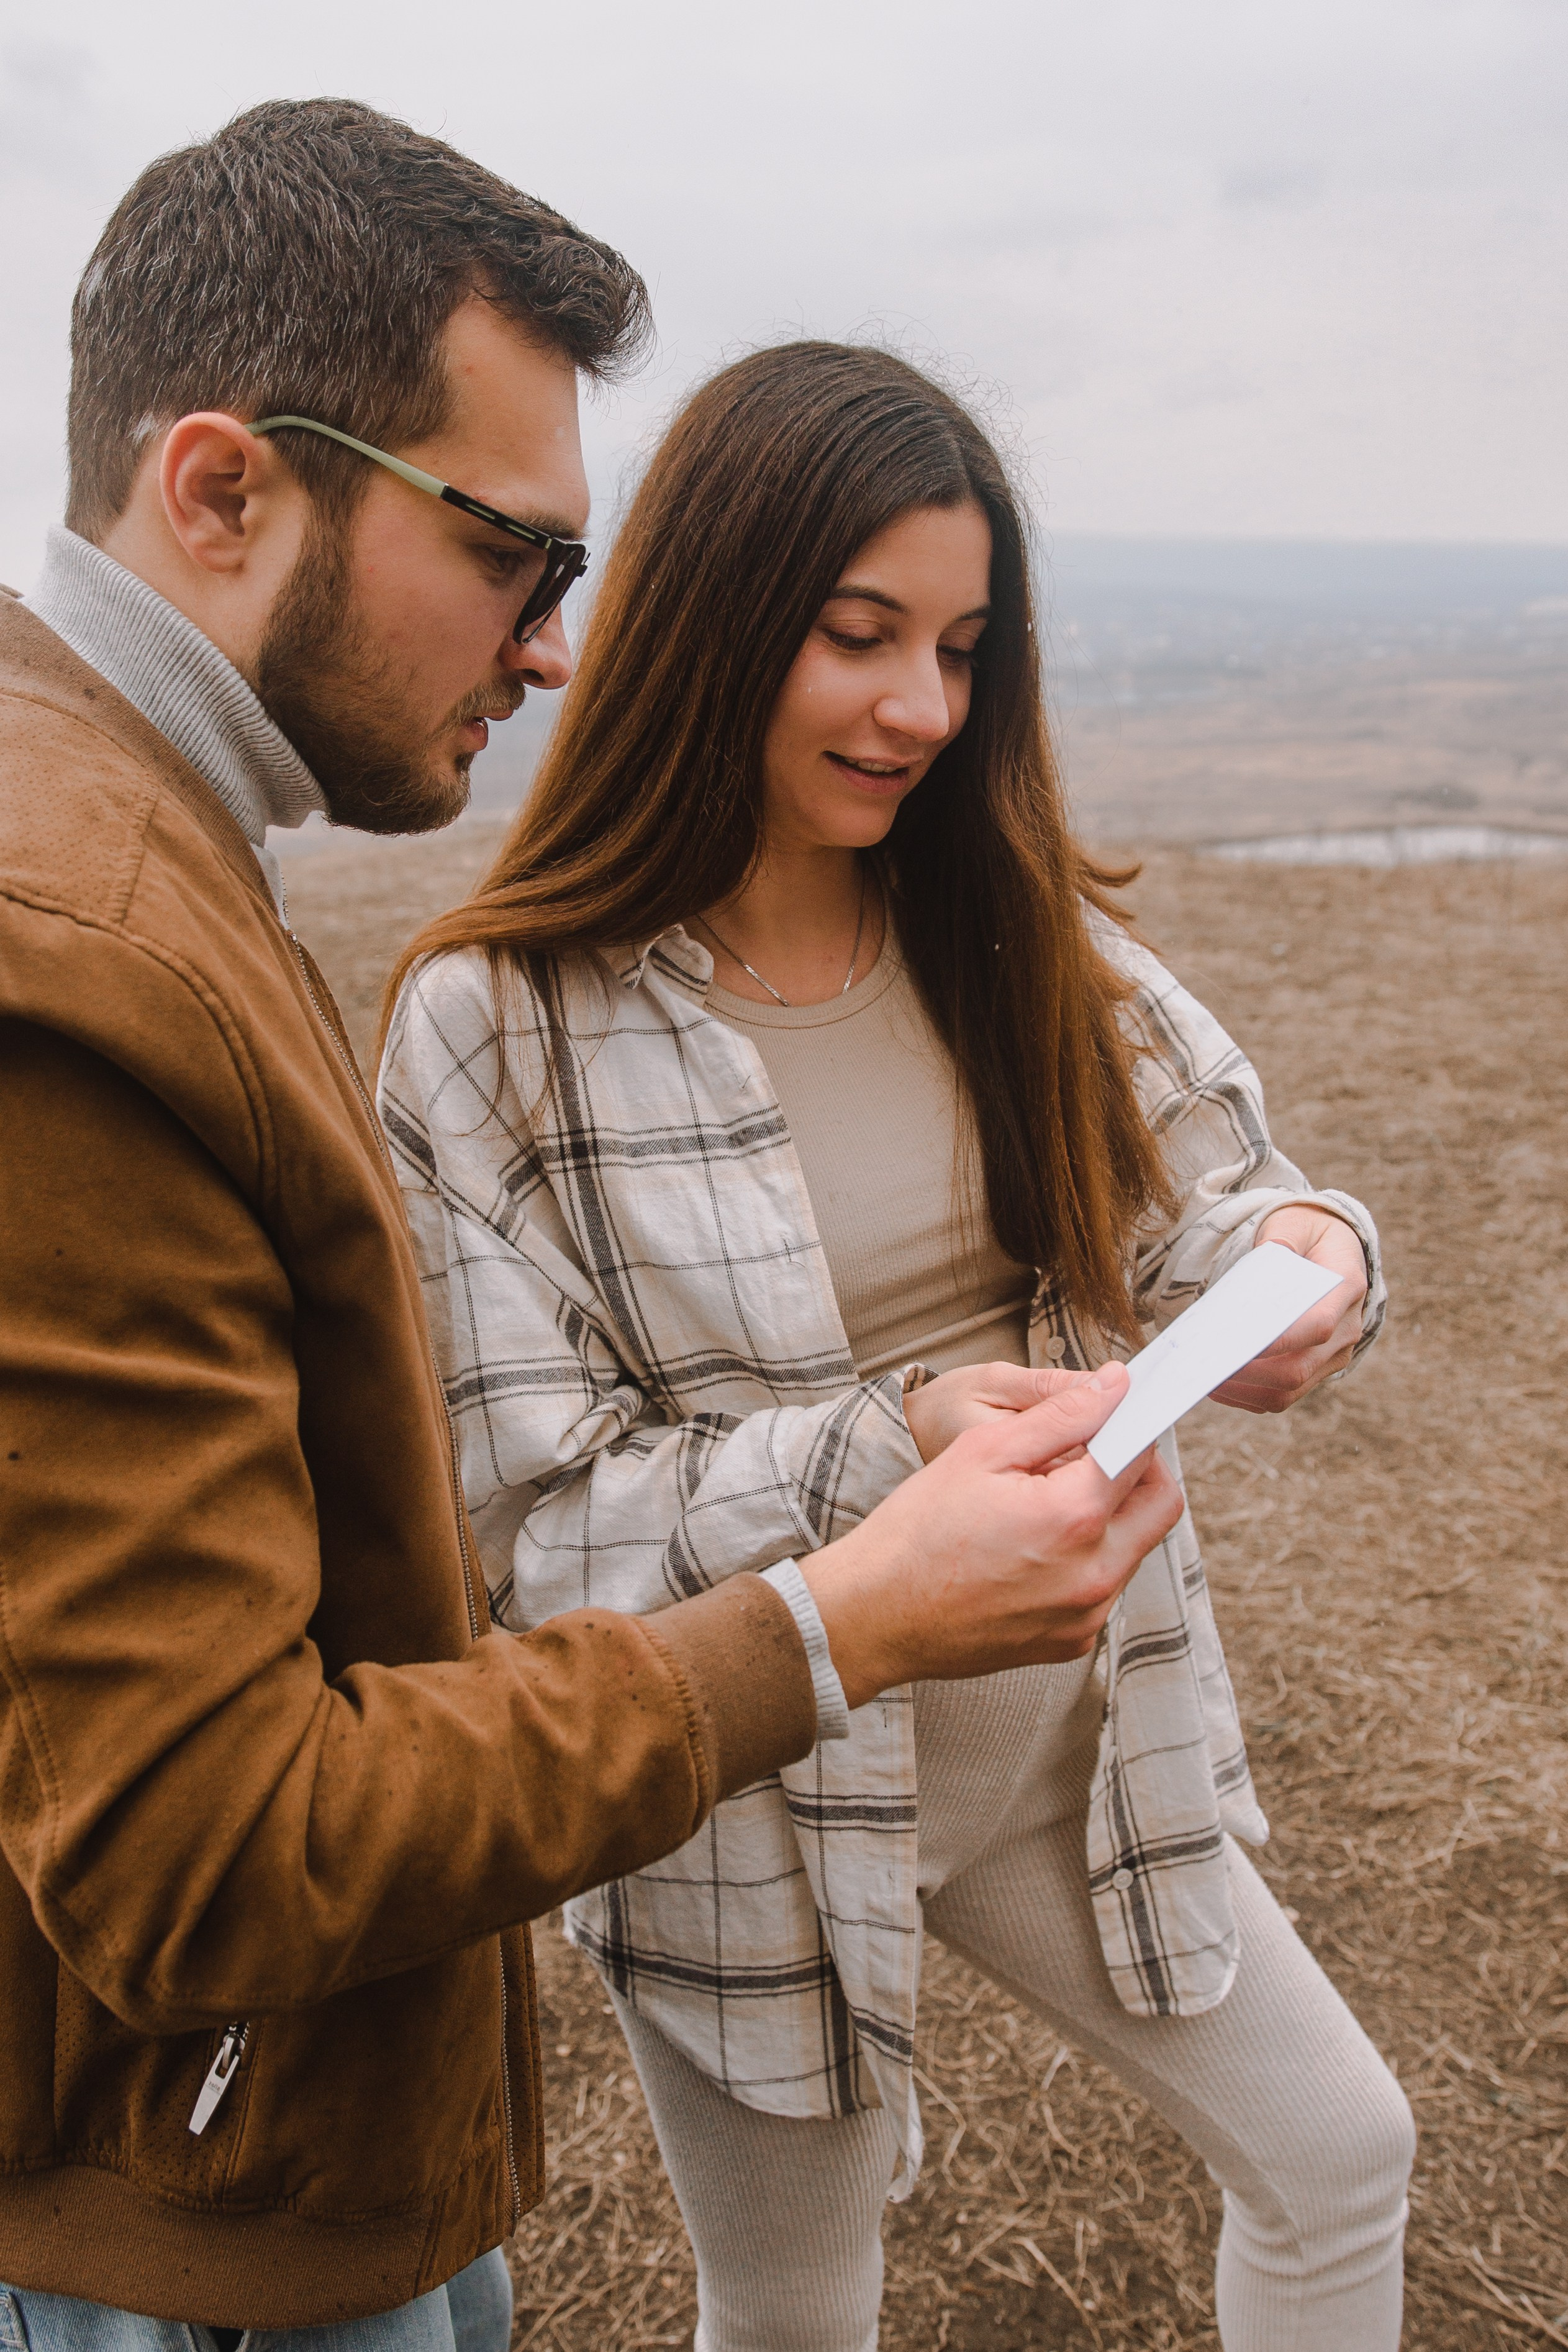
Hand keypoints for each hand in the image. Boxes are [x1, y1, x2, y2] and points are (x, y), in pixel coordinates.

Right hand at [800, 1365, 1183, 1708]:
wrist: (877, 1614)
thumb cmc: (918, 1529)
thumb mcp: (984, 1450)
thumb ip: (1062, 1415)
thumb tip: (1116, 1387)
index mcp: (1075, 1517)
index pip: (1143, 1454)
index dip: (1130, 1425)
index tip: (1114, 1416)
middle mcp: (1095, 1574)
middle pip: (1160, 1504)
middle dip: (1136, 1470)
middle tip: (1089, 1454)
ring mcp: (1087, 1615)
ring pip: (1134, 1547)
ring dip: (1110, 1516)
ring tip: (1045, 1504)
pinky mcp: (1073, 1642)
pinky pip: (1104, 1587)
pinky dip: (1085, 1559)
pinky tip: (1033, 1549)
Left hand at [1209, 1206, 1367, 1413]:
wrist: (1330, 1251)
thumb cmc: (1308, 1234)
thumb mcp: (1296, 1222)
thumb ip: (1281, 1238)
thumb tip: (1266, 1257)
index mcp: (1347, 1289)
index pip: (1318, 1327)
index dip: (1279, 1341)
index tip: (1237, 1342)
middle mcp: (1346, 1330)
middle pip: (1298, 1370)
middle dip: (1248, 1372)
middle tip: (1205, 1364)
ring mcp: (1332, 1356)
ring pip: (1287, 1391)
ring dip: (1243, 1389)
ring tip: (1204, 1375)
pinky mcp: (1314, 1371)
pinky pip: (1281, 1396)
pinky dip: (1247, 1394)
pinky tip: (1217, 1381)